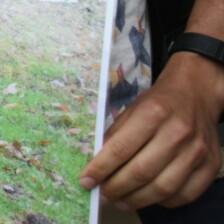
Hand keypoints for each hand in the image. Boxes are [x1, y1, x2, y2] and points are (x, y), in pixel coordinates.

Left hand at [80, 53, 223, 208]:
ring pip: (164, 187)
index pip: (121, 149)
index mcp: (152, 113)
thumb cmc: (157, 104)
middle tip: (102, 196)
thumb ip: (115, 136)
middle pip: (142, 172)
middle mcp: (177, 132)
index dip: (101, 169)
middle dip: (117, 188)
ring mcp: (197, 151)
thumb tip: (96, 166)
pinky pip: (185, 194)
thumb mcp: (131, 110)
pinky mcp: (211, 165)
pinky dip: (163, 202)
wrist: (195, 95)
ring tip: (120, 201)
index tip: (86, 181)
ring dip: (137, 200)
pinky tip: (147, 198)